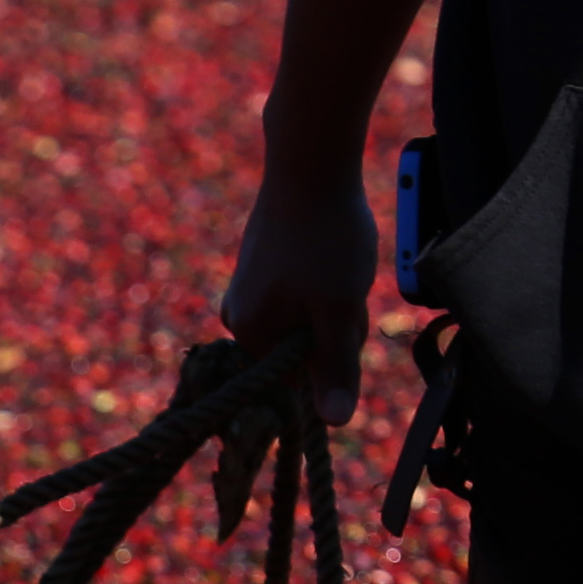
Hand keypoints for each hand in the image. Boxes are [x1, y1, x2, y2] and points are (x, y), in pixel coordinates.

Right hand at [220, 177, 375, 426]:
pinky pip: (300, 290)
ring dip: (333, 301)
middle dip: (332, 326)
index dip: (332, 355)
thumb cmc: (325, 239)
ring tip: (338, 265)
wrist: (309, 160)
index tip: (342, 316)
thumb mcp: (338, 310)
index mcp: (249, 334)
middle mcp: (237, 315)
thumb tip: (335, 423)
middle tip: (345, 286)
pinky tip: (329, 250)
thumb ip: (335, 369)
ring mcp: (247, 287)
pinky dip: (323, 277)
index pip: (301, 379)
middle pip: (302, 349)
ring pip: (306, 318)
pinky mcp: (261, 264)